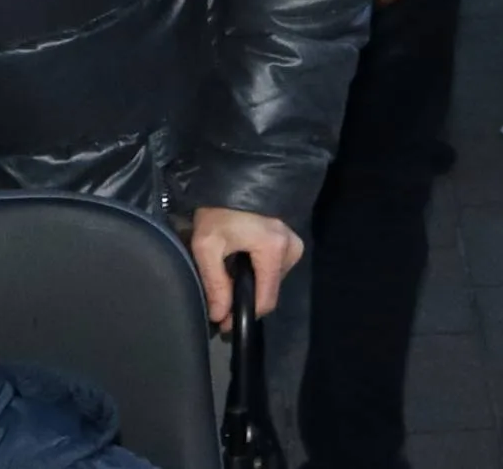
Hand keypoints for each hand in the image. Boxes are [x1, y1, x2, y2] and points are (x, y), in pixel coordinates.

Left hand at [190, 207, 303, 326]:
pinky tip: (241, 264)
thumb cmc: (219, 210)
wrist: (232, 179)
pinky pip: (275, 268)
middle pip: (268, 291)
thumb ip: (215, 284)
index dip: (244, 315)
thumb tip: (220, 316)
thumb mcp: (207, 246)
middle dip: (245, 299)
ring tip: (228, 276)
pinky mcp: (291, 239)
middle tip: (220, 298)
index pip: (266, 300)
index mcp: (274, 250)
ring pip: (272, 281)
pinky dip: (258, 272)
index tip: (223, 322)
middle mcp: (291, 249)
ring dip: (251, 285)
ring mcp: (294, 243)